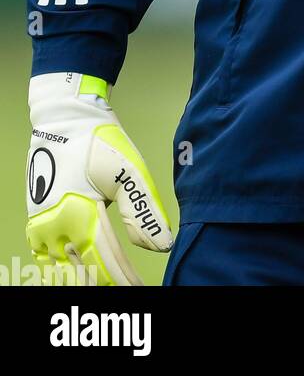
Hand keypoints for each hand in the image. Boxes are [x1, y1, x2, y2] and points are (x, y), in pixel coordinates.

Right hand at [26, 71, 172, 285]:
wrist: (65, 118)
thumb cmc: (101, 141)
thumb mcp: (130, 170)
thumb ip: (143, 211)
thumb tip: (162, 247)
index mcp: (81, 216)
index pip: (106, 264)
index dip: (124, 282)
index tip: (140, 291)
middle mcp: (57, 228)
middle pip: (83, 273)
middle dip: (106, 284)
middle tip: (128, 291)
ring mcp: (42, 226)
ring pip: (61, 270)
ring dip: (82, 281)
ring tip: (104, 286)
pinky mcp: (35, 221)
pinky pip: (43, 259)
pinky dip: (59, 272)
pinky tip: (73, 275)